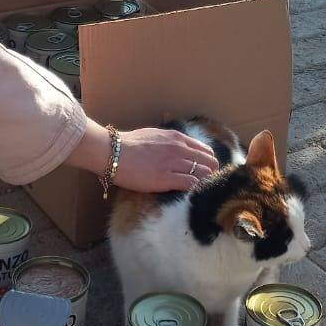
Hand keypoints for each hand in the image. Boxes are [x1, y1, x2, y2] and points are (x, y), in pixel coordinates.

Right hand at [64, 120, 220, 192]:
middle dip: (211, 171)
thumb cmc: (130, 144)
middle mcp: (179, 149)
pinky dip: (194, 187)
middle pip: (208, 161)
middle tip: (209, 180)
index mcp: (177, 138)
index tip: (207, 168)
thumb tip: (178, 145)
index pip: (204, 149)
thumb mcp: (155, 134)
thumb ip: (170, 140)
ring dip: (204, 180)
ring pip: (202, 173)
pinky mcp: (165, 179)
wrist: (114, 153)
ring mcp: (173, 164)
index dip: (209, 160)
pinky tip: (191, 191)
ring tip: (202, 187)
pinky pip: (190, 183)